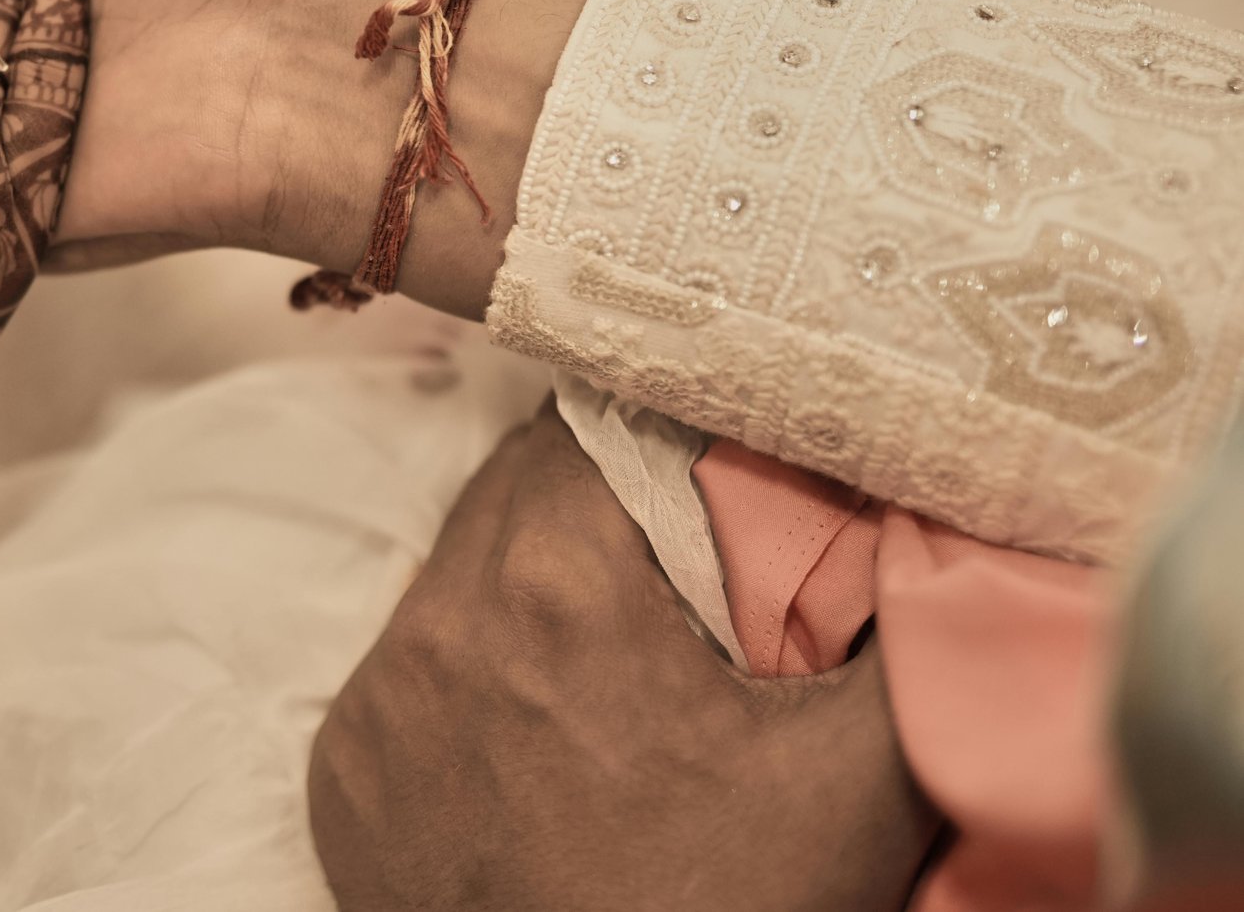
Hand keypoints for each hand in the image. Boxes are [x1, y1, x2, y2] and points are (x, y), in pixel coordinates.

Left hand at [308, 409, 938, 910]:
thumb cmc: (728, 907)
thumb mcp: (857, 777)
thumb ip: (910, 633)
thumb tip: (948, 525)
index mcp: (553, 585)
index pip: (590, 426)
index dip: (655, 429)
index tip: (708, 454)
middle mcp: (439, 623)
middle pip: (515, 491)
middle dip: (595, 497)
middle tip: (680, 546)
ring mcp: (377, 702)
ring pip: (455, 574)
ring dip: (526, 581)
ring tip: (615, 641)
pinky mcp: (342, 771)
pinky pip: (405, 673)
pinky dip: (467, 672)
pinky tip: (541, 720)